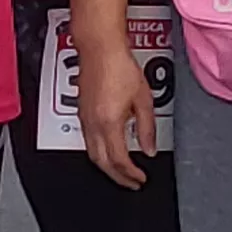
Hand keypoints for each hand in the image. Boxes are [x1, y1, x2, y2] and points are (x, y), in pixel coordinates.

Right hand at [76, 45, 159, 188]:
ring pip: (93, 155)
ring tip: (122, 172)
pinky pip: (88, 142)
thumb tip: (149, 149)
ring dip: (107, 167)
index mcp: (109, 122)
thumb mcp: (143, 99)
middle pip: (102, 163)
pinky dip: (100, 153)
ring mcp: (85, 119)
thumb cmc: (119, 66)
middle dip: (117, 177)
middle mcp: (93, 124)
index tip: (141, 179)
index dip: (131, 174)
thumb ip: (147, 128)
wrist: (100, 49)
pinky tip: (109, 151)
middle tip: (131, 183)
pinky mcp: (82, 113)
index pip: (120, 160)